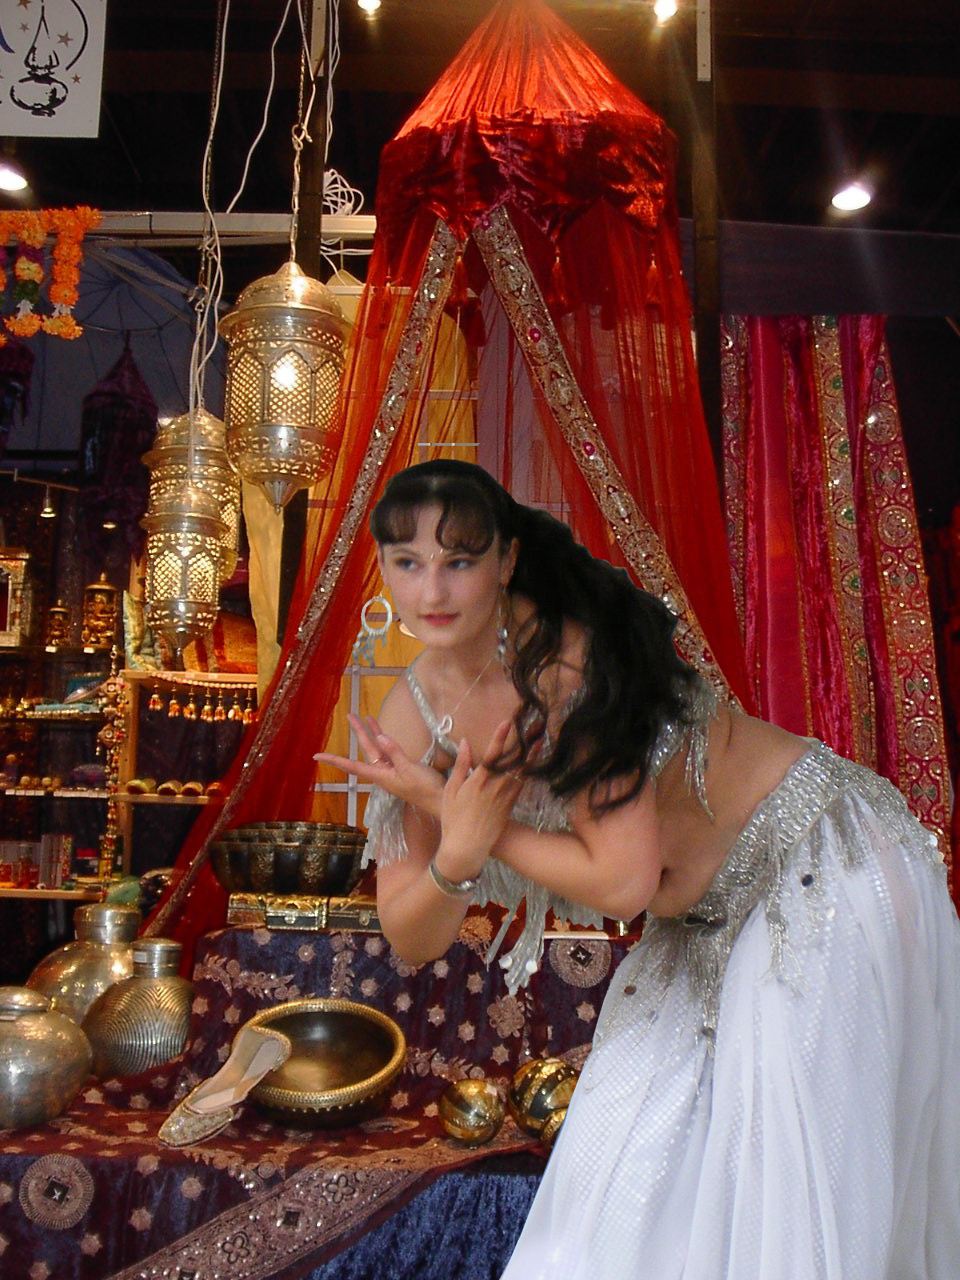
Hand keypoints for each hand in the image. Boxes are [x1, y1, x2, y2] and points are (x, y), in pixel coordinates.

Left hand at [314, 714, 443, 815]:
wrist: (439, 801)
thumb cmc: (424, 789)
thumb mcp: (409, 770)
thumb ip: (395, 752)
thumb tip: (380, 737)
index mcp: (380, 775)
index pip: (351, 766)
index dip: (334, 760)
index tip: (317, 756)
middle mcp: (383, 772)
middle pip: (367, 749)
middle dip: (359, 732)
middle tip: (350, 715)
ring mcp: (393, 770)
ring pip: (377, 748)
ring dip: (372, 733)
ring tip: (365, 717)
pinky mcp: (403, 768)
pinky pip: (389, 751)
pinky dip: (385, 739)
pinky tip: (382, 732)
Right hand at [435, 721, 523, 880]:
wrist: (467, 848)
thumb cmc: (453, 819)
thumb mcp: (450, 791)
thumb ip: (460, 766)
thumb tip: (465, 742)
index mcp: (477, 782)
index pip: (492, 754)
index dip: (500, 737)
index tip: (508, 722)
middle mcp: (495, 787)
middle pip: (513, 761)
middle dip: (524, 742)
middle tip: (535, 726)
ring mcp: (506, 797)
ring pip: (522, 771)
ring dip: (531, 754)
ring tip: (540, 738)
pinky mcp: (511, 805)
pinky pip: (522, 784)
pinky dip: (529, 770)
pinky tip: (534, 761)